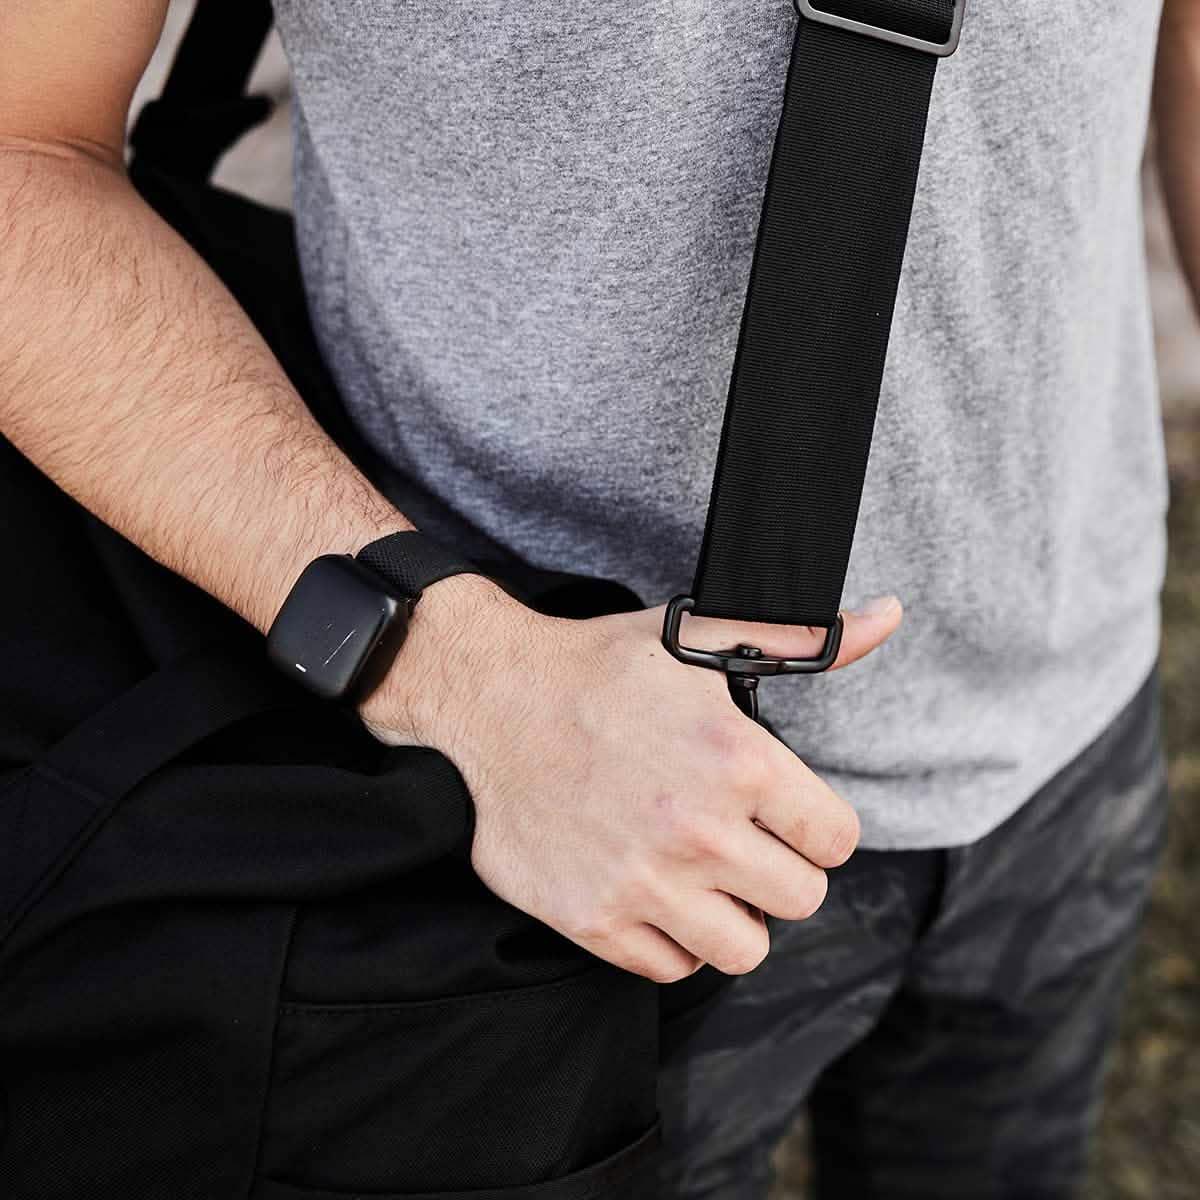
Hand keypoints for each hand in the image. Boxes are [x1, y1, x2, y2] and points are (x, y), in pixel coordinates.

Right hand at [362, 575, 901, 982]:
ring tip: (703, 875)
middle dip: (779, 870)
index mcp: (739, 762)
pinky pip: (671, 967)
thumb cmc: (601, 667)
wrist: (492, 699)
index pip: (838, 841)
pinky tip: (654, 892)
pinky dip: (672, 940)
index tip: (784, 814)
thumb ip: (802, 637)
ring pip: (745, 949)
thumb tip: (890, 616)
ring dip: (733, 915)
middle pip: (800, 899)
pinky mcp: (593, 918)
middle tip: (740, 840)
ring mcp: (644, 883)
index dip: (816, 826)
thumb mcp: (701, 637)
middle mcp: (699, 832)